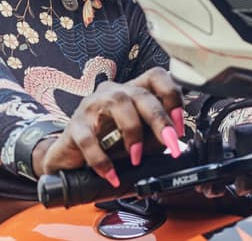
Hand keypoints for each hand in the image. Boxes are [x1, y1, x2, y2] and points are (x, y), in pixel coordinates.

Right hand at [33, 67, 184, 186]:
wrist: (71, 161)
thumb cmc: (106, 146)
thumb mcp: (139, 140)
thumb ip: (156, 136)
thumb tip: (174, 140)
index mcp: (131, 92)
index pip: (156, 77)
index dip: (172, 96)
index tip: (180, 123)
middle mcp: (112, 93)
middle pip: (140, 93)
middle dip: (160, 119)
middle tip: (171, 143)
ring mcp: (91, 106)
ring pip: (118, 104)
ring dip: (133, 132)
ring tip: (136, 157)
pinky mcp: (75, 126)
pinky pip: (89, 139)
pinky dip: (102, 159)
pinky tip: (111, 174)